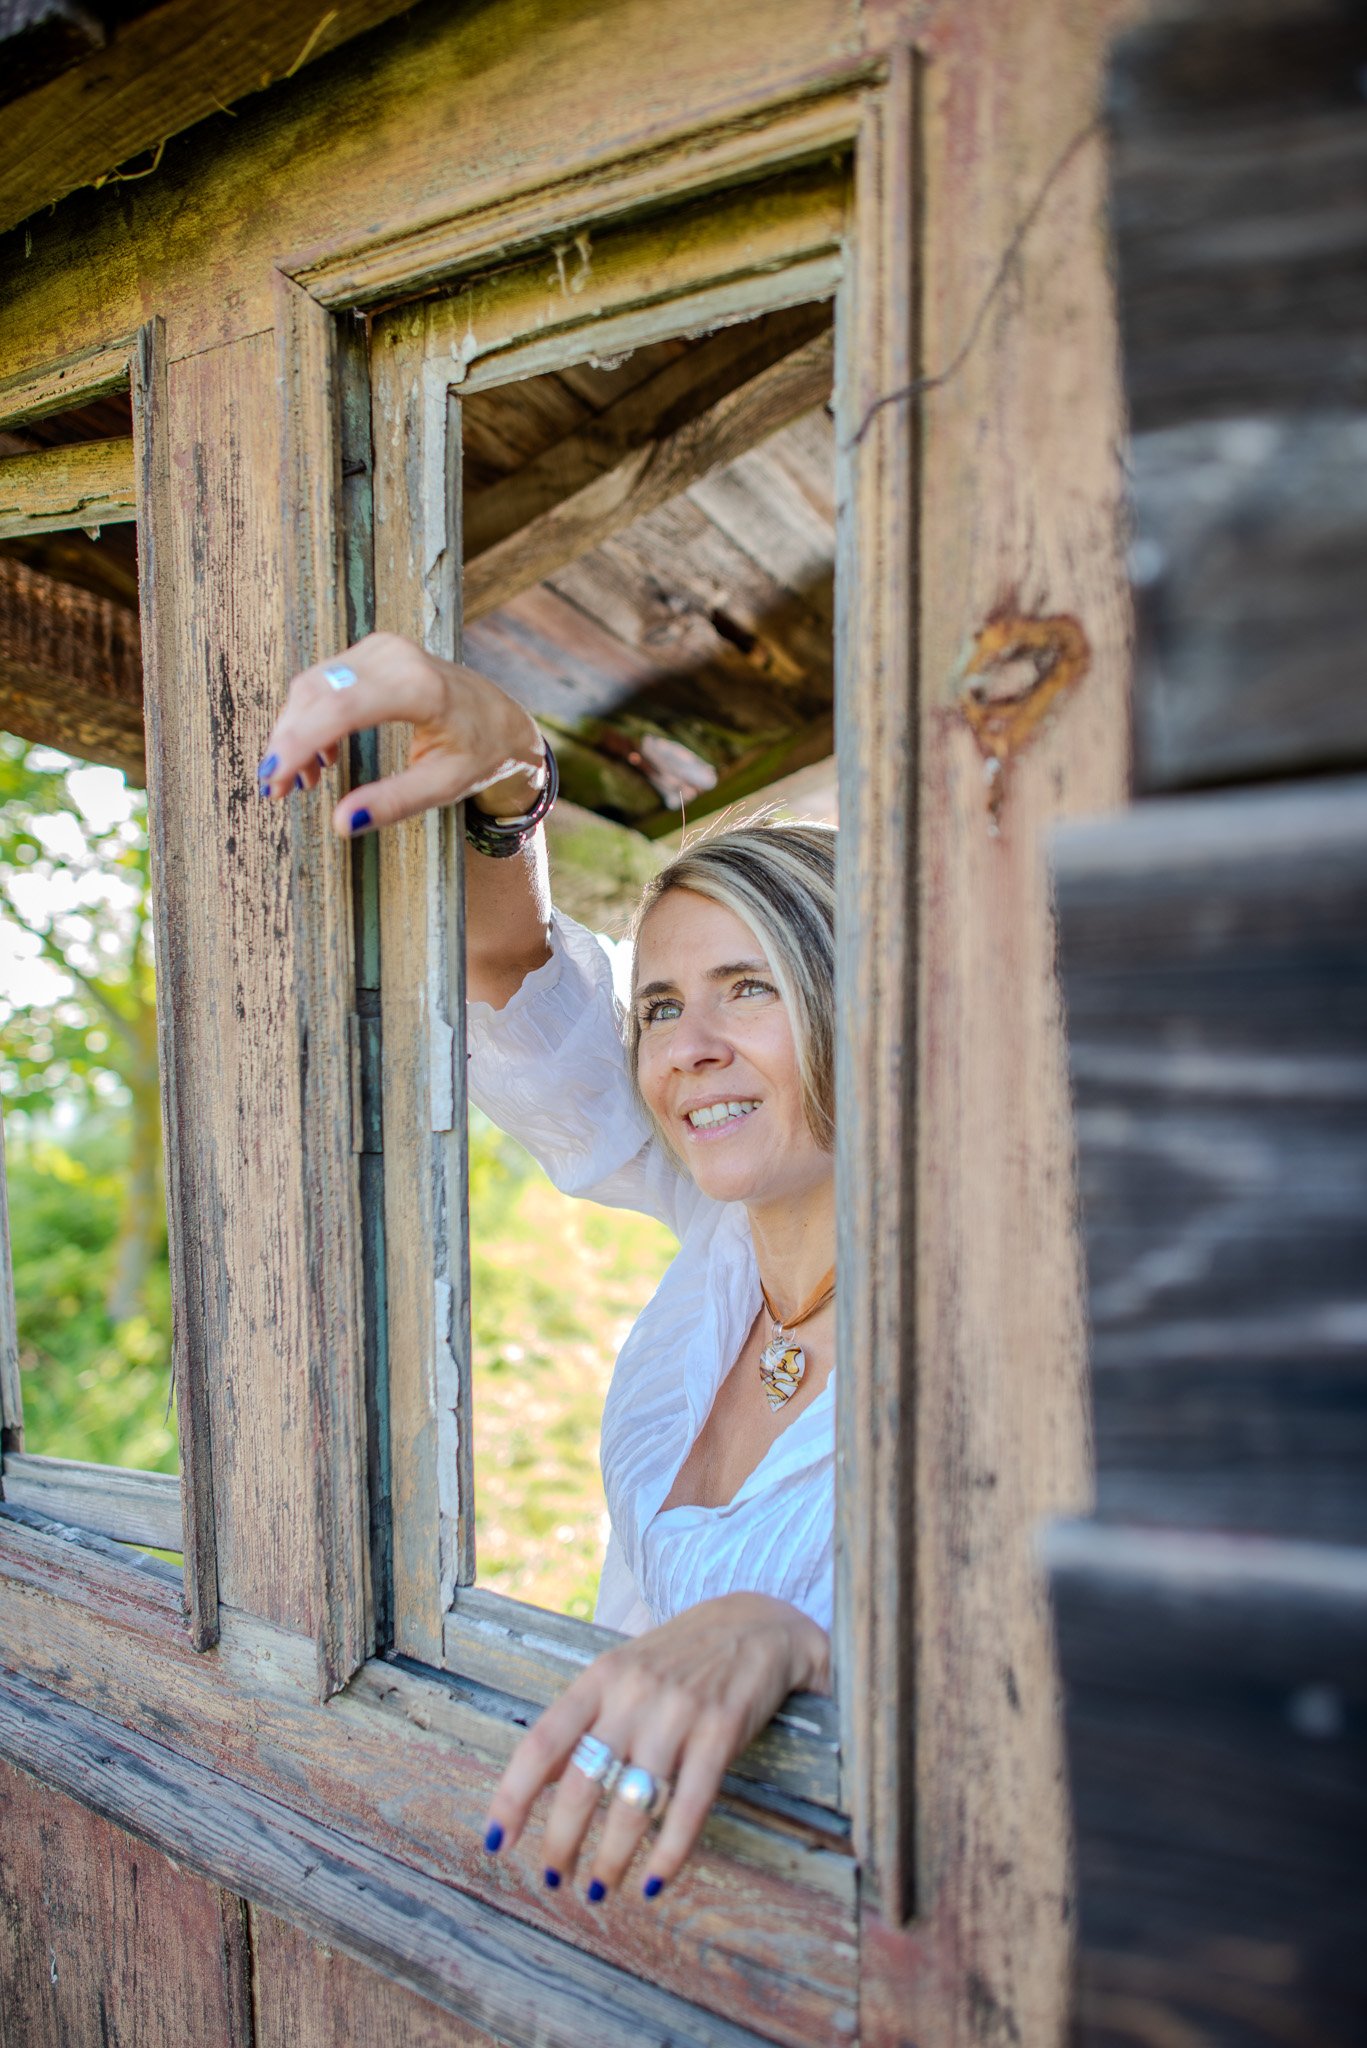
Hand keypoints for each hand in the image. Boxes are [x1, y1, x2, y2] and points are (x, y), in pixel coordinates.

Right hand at [257, 633, 545, 833]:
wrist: (502, 717)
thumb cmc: (479, 753)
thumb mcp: (444, 786)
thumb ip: (394, 802)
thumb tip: (341, 823)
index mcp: (419, 687)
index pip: (340, 710)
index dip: (298, 744)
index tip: (274, 782)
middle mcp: (395, 656)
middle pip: (316, 694)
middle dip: (286, 743)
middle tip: (276, 791)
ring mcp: (381, 648)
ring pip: (312, 686)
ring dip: (295, 732)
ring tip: (303, 781)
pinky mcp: (372, 651)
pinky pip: (324, 681)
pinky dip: (310, 717)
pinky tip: (321, 757)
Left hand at [482, 1593, 829, 1901]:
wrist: (756, 1625)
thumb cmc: (678, 1659)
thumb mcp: (623, 1672)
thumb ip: (585, 1721)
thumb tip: (537, 1784)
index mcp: (599, 1679)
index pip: (541, 1742)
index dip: (512, 1796)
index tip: (495, 1841)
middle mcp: (632, 1695)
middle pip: (581, 1783)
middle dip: (561, 1841)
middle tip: (553, 1878)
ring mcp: (677, 1713)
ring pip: (632, 1804)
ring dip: (611, 1858)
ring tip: (599, 1890)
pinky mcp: (720, 1731)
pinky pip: (689, 1806)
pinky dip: (669, 1853)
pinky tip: (655, 1882)